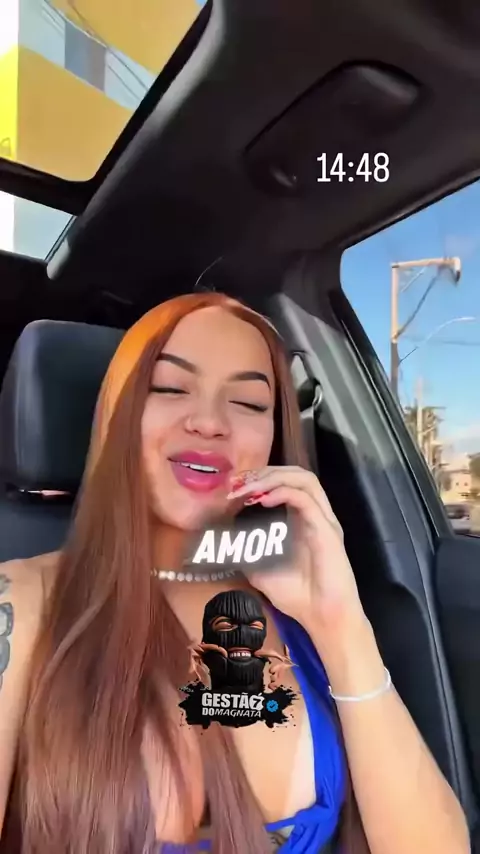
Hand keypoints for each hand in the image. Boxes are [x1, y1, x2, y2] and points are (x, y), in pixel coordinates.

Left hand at [228, 466, 364, 637]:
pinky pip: (306, 500)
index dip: (260, 478)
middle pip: (296, 473)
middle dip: (264, 473)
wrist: (323, 619)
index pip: (286, 482)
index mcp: (303, 519)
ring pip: (305, 479)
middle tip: (237, 483)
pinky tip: (263, 500)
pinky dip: (283, 493)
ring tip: (249, 488)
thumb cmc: (298, 596)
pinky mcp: (328, 531)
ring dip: (273, 478)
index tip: (234, 486)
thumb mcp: (261, 570)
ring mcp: (324, 520)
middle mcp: (316, 514)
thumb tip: (224, 538)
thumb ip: (247, 550)